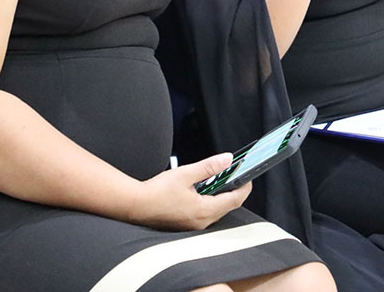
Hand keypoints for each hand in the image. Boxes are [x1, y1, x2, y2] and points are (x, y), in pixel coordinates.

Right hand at [124, 154, 251, 231]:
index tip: (249, 175)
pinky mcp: (186, 223)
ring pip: (217, 209)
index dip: (245, 186)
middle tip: (236, 173)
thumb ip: (209, 166)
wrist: (134, 205)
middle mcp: (201, 221)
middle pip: (228, 205)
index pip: (235, 200)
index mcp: (204, 210)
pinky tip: (204, 188)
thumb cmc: (156, 192)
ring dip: (221, 194)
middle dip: (234, 189)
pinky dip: (210, 200)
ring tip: (220, 178)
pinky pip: (206, 212)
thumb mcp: (185, 173)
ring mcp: (193, 224)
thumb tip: (227, 159)